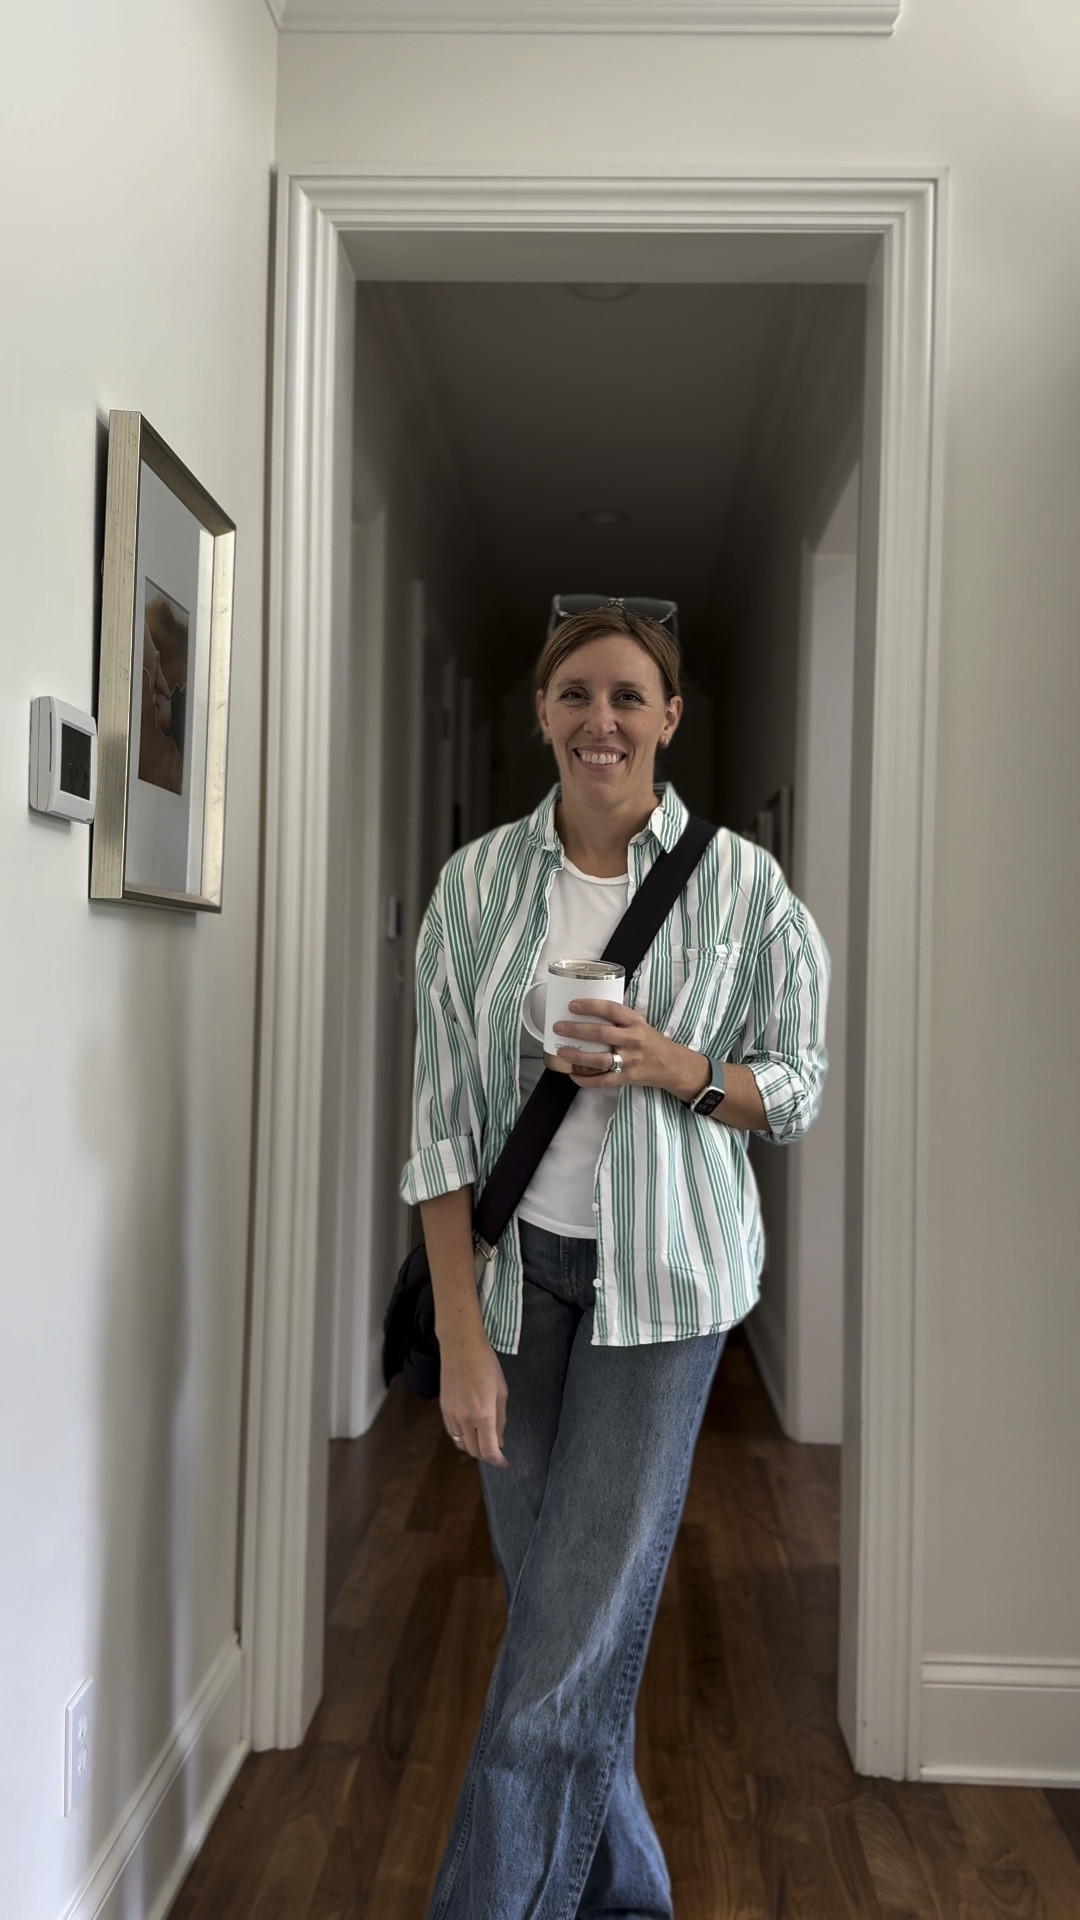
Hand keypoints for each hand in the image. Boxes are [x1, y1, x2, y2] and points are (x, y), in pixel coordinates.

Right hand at [439, 1326, 508, 1467]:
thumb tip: (500, 1441)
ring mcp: (451, 1415)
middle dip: (487, 1454)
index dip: (498, 1460)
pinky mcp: (443, 1409)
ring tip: (484, 1438)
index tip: (504, 1462)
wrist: (461, 1347)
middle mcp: (465, 1419)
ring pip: (461, 1443)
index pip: (489, 1450)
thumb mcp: (501, 1392)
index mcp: (483, 1415)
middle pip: (474, 1451)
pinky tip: (471, 1428)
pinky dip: (462, 1436)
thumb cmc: (486, 1365)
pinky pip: (452, 1432)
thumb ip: (501, 1420)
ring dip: (474, 1446)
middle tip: (497, 1449)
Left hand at [552, 998, 691, 1094]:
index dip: (591, 1006)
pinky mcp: (627, 1078)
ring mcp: (630, 1061)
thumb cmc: (651, 1041)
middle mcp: (633, 1040)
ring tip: (561, 1052)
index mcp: (635, 1022)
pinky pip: (603, 1081)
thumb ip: (619, 1019)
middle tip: (558, 1027)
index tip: (572, 1005)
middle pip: (601, 1034)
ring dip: (578, 1056)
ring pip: (600, 1059)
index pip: (611, 1010)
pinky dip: (586, 1080)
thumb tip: (588, 1011)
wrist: (672, 1065)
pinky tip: (573, 1076)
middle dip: (577, 1030)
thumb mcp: (640, 1024)